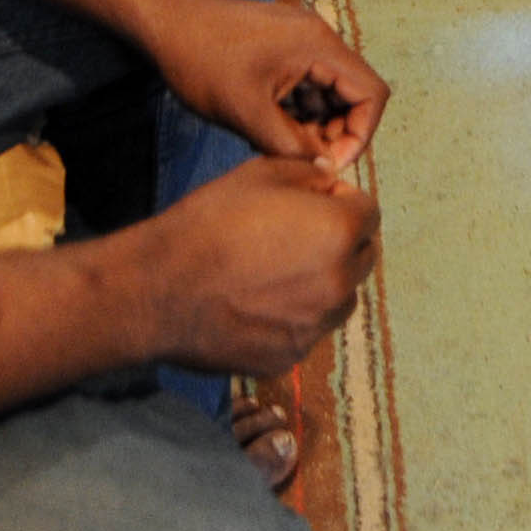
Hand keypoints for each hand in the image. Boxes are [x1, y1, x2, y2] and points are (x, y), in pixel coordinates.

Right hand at [123, 158, 380, 378]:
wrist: (161, 290)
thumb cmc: (208, 224)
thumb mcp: (258, 175)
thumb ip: (307, 173)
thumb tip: (330, 178)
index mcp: (338, 232)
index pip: (370, 213)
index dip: (345, 202)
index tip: (316, 203)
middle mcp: (338, 283)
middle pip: (362, 258)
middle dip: (342, 243)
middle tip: (299, 237)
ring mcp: (316, 326)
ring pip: (340, 299)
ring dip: (324, 283)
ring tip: (277, 273)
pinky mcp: (290, 356)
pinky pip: (307, 331)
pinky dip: (295, 317)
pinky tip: (257, 304)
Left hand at [150, 0, 388, 166]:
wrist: (164, 20)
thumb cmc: (201, 59)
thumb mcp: (247, 114)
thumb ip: (290, 146)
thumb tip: (323, 169)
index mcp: (318, 46)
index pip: (371, 94)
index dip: (360, 135)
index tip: (330, 163)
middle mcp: (317, 39)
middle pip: (353, 94)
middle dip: (335, 133)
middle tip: (303, 160)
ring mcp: (299, 41)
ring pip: (327, 93)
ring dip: (314, 124)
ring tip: (280, 147)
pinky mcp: (282, 48)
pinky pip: (306, 84)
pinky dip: (297, 111)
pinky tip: (268, 129)